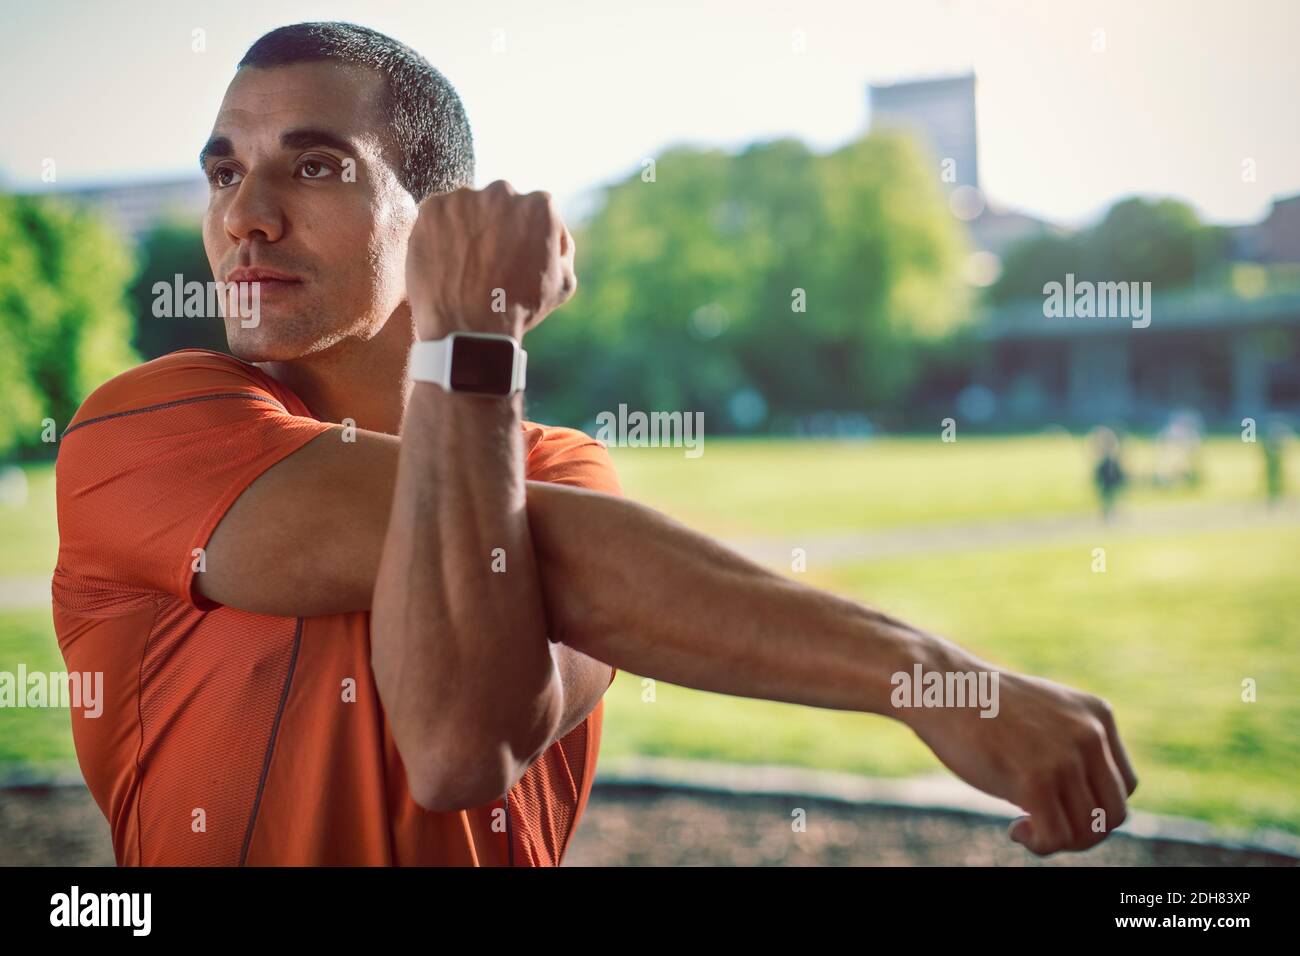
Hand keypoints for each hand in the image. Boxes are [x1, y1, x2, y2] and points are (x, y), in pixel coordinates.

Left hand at [405, 179, 575, 339]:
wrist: (469, 329)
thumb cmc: (519, 310)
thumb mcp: (563, 282)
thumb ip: (562, 247)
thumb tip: (554, 233)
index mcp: (539, 206)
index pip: (533, 209)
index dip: (524, 234)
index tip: (514, 256)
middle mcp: (503, 192)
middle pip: (499, 203)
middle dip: (495, 225)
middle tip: (488, 261)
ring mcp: (464, 198)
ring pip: (467, 207)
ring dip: (466, 227)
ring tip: (464, 265)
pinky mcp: (432, 208)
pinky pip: (437, 215)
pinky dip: (439, 233)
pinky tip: (446, 261)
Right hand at [903, 643, 1138, 855]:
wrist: (941, 688)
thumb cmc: (982, 707)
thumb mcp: (1043, 718)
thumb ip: (1070, 747)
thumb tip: (1082, 808)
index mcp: (1097, 715)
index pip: (1123, 784)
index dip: (1094, 807)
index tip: (1058, 806)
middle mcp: (1090, 734)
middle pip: (1113, 812)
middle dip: (1082, 831)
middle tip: (1043, 826)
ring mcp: (1065, 757)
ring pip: (1089, 829)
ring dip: (1058, 840)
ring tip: (1024, 827)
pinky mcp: (1036, 779)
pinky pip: (1057, 836)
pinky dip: (1038, 844)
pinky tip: (1015, 829)